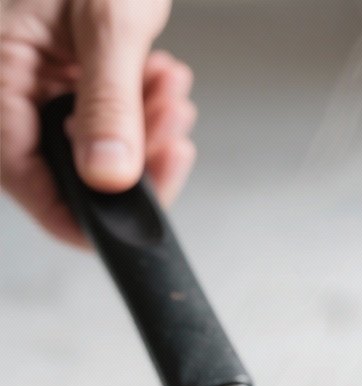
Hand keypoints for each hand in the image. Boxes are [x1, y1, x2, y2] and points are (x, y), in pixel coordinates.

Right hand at [1, 0, 195, 245]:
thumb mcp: (104, 18)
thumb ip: (110, 102)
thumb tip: (110, 176)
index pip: (44, 199)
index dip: (102, 216)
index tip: (151, 202)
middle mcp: (6, 98)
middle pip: (75, 178)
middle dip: (134, 160)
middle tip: (173, 127)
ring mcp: (31, 86)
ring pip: (94, 148)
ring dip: (142, 129)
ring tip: (168, 87)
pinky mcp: (54, 73)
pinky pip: (98, 114)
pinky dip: (135, 103)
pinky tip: (155, 74)